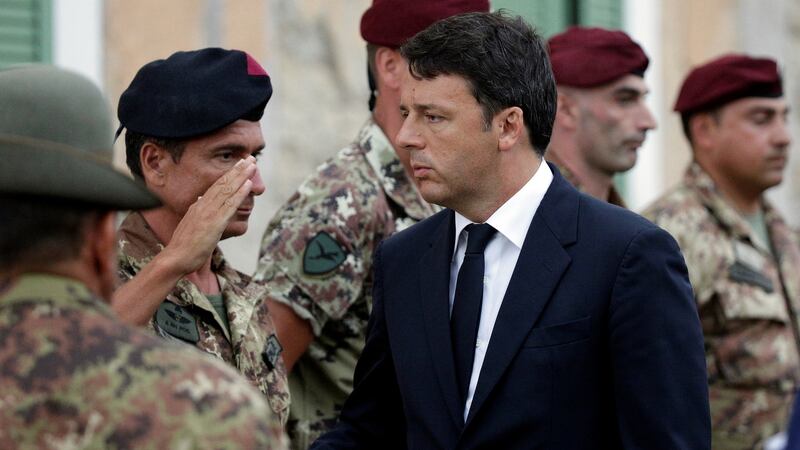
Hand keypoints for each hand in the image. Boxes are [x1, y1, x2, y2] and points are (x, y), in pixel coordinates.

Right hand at [162, 156, 256, 274]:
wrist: (175, 258)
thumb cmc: (183, 245)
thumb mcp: (190, 223)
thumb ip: (196, 211)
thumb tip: (200, 199)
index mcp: (198, 205)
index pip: (216, 186)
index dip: (229, 174)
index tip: (239, 164)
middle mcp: (203, 205)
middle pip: (223, 183)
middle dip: (238, 169)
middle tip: (250, 157)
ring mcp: (209, 213)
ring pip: (228, 190)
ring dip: (241, 176)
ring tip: (252, 165)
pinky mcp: (215, 223)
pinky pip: (229, 206)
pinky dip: (239, 193)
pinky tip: (248, 185)